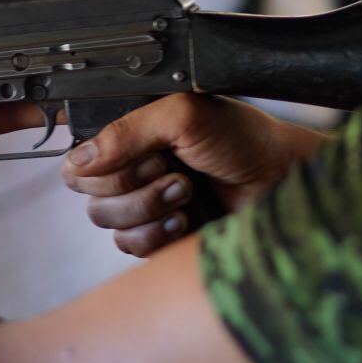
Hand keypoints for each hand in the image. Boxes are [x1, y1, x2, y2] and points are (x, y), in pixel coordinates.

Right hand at [61, 96, 326, 257]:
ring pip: (107, 221)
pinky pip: (129, 246)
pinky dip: (156, 234)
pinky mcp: (158, 237)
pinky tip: (186, 220)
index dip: (97, 164)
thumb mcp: (183, 116)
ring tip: (185, 193)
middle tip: (171, 170)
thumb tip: (80, 159)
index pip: (79, 157)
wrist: (282, 181)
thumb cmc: (243, 140)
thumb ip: (128, 131)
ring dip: (147, 208)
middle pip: (89, 192)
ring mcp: (144, 203)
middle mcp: (133, 168)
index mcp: (131, 134)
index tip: (139, 156)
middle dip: (131, 184)